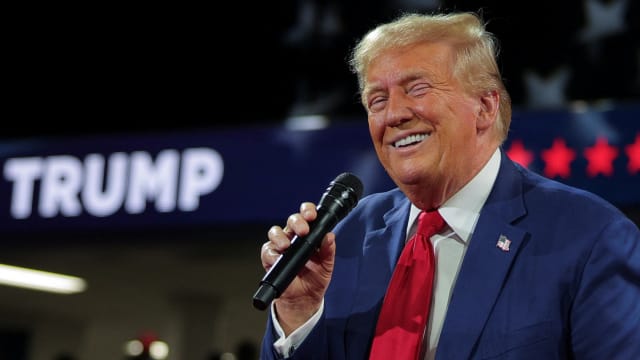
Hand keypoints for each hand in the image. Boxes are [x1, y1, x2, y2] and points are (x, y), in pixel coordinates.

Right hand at [260, 201, 335, 334]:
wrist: (304, 299)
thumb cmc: (315, 279)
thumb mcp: (327, 265)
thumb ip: (329, 251)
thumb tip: (330, 236)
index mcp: (308, 235)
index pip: (306, 216)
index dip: (307, 211)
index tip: (311, 215)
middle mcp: (293, 237)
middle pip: (291, 221)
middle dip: (296, 222)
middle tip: (303, 231)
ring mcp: (281, 247)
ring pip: (275, 232)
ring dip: (280, 236)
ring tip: (286, 245)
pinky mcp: (270, 259)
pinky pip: (267, 251)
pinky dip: (271, 253)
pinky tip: (277, 258)